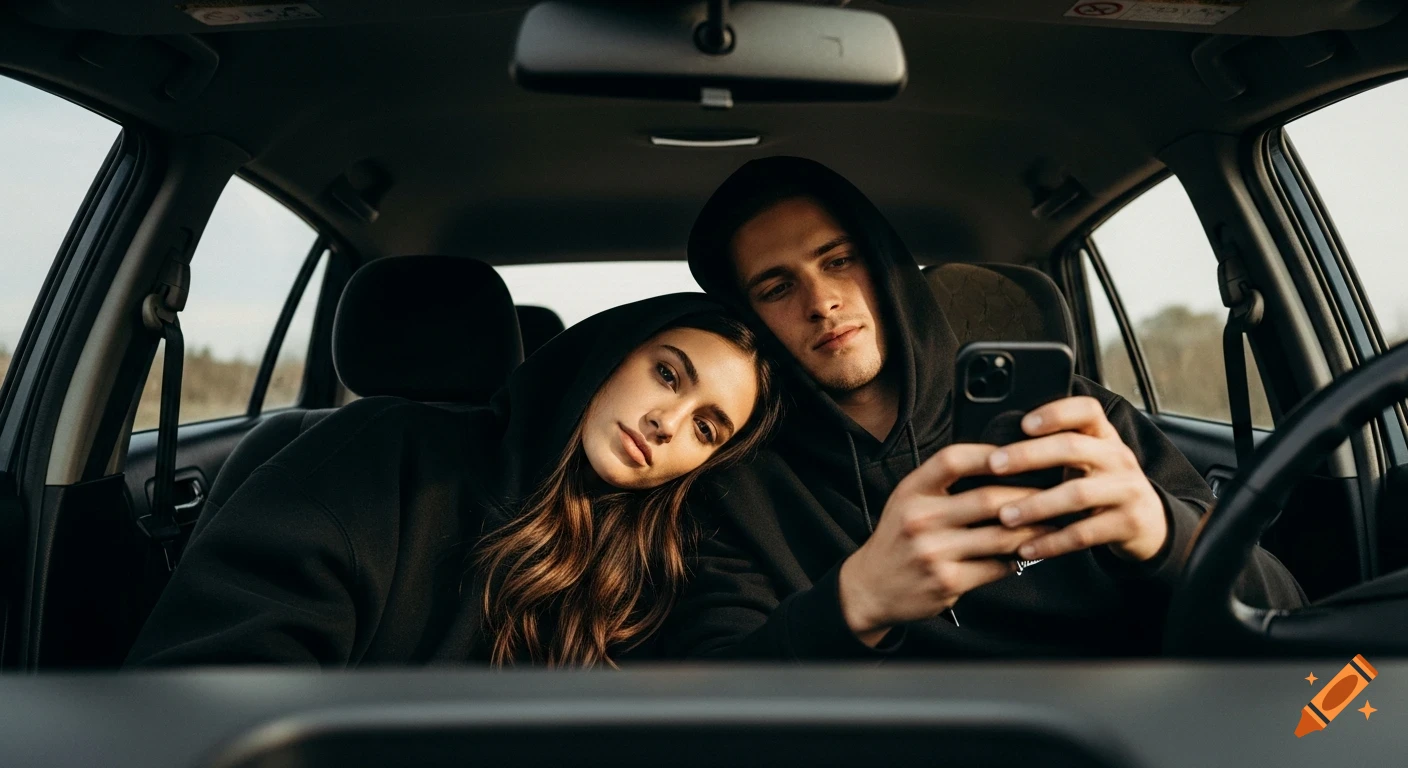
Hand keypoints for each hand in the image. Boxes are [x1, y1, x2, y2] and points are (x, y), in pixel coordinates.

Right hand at [838, 443, 1052, 645]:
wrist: (870, 587)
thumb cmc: (899, 538)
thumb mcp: (908, 500)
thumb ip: (944, 483)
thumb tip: (1002, 467)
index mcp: (912, 491)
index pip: (954, 460)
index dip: (991, 455)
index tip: (1020, 454)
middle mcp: (919, 519)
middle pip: (987, 499)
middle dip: (1028, 497)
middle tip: (1055, 494)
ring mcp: (933, 552)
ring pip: (1000, 537)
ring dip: (1033, 531)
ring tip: (1052, 524)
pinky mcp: (947, 581)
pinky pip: (996, 567)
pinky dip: (1016, 559)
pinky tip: (1027, 553)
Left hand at [986, 396, 1167, 562]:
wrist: (1150, 523)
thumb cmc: (1102, 484)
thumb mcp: (1089, 459)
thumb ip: (1057, 447)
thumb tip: (996, 448)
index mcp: (1103, 436)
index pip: (1086, 411)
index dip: (1056, 413)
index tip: (1024, 423)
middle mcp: (1117, 457)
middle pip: (1072, 448)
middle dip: (1028, 455)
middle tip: (994, 465)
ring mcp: (1126, 490)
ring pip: (1077, 494)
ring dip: (1036, 505)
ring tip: (1005, 516)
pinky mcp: (1128, 524)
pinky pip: (1084, 533)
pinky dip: (1052, 542)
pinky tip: (1026, 548)